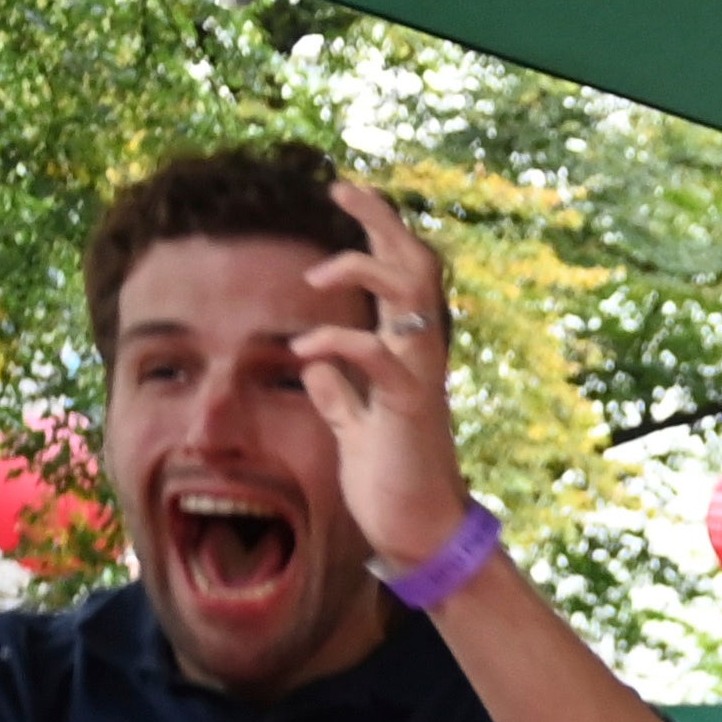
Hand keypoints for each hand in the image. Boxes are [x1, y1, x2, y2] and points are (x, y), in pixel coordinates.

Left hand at [295, 183, 474, 571]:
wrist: (420, 533)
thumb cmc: (390, 482)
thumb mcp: (354, 429)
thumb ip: (339, 393)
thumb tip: (313, 363)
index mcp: (405, 353)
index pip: (400, 274)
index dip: (377, 231)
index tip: (344, 195)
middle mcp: (420, 354)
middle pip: (416, 264)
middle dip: (381, 221)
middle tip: (343, 189)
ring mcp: (419, 376)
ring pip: (412, 295)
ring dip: (364, 269)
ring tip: (318, 272)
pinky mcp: (409, 406)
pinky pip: (379, 357)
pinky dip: (337, 344)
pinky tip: (301, 350)